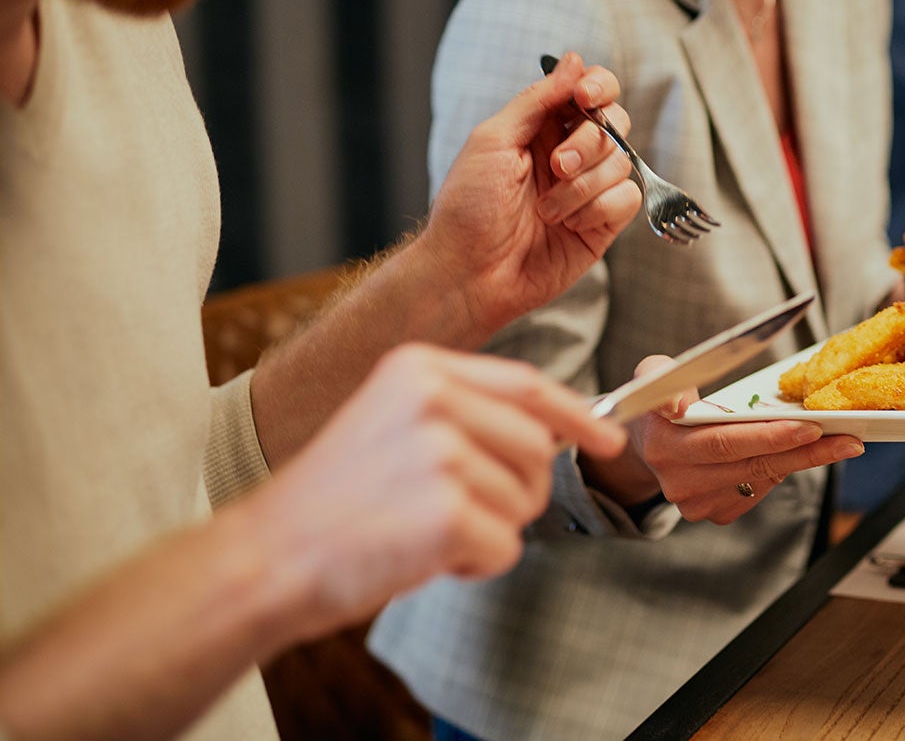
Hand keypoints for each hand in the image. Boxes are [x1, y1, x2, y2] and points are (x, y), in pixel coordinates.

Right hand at [239, 343, 625, 637]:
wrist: (265, 556)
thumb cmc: (334, 499)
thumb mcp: (393, 421)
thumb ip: (465, 413)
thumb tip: (551, 430)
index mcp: (420, 368)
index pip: (527, 384)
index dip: (576, 414)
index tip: (608, 438)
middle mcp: (433, 399)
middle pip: (536, 449)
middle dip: (519, 492)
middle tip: (460, 513)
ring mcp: (441, 453)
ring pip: (525, 503)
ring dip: (488, 532)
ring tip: (422, 530)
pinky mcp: (446, 511)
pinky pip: (504, 548)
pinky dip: (473, 566)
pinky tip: (419, 556)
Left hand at [417, 52, 641, 341]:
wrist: (469, 273)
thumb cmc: (468, 208)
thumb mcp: (493, 140)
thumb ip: (537, 100)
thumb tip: (574, 61)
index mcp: (542, 128)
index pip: (590, 91)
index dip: (598, 87)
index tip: (585, 96)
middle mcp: (571, 155)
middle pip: (615, 123)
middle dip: (588, 142)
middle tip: (557, 165)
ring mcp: (589, 190)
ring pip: (622, 162)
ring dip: (583, 185)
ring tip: (547, 209)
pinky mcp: (602, 224)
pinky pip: (626, 199)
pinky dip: (598, 209)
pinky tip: (569, 225)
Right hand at [582, 356, 863, 524]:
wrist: (647, 445)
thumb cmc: (659, 401)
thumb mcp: (652, 375)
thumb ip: (660, 376)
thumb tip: (679, 403)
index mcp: (664, 447)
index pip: (726, 442)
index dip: (771, 435)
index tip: (810, 425)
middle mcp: (680, 483)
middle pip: (754, 464)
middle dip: (805, 449)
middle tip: (847, 436)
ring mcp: (698, 503)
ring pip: (764, 478)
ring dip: (806, 460)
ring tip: (843, 442)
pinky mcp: (717, 512)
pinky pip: (761, 488)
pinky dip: (787, 469)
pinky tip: (808, 452)